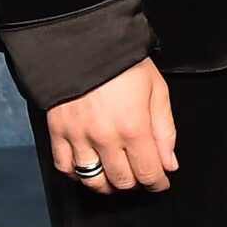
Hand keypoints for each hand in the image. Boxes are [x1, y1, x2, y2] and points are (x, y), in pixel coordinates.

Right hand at [47, 58, 177, 194]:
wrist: (83, 42)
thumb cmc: (125, 64)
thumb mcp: (156, 90)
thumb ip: (165, 131)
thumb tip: (169, 165)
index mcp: (134, 127)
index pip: (148, 173)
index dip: (157, 183)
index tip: (160, 182)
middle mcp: (105, 138)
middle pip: (121, 181)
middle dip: (135, 183)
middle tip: (139, 174)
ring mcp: (78, 137)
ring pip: (92, 180)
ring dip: (107, 184)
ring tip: (115, 175)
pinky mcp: (57, 132)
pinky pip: (64, 167)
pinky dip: (76, 174)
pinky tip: (87, 167)